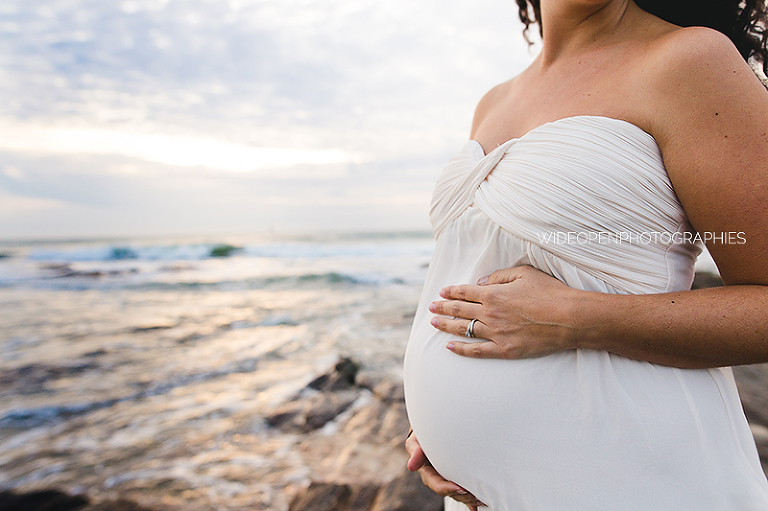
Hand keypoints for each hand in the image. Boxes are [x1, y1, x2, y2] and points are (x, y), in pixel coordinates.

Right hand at [405, 431, 485, 509]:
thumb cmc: (423, 435)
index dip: (449, 489)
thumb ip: (415, 452)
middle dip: (464, 496)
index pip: (438, 485)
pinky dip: (471, 499)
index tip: (462, 489)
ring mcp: (448, 478)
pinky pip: (463, 490)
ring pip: (459, 493)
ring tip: (483, 498)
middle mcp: (438, 478)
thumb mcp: (416, 442)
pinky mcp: (455, 477)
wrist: (430, 430)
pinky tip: (481, 504)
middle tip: (478, 495)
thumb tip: (411, 466)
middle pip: (451, 492)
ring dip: (470, 497)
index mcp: (427, 473)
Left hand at [429, 265, 580, 358]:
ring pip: (463, 329)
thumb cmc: (550, 292)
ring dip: (446, 325)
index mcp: (494, 294)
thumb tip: (480, 284)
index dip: (451, 292)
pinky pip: (477, 351)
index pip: (465, 292)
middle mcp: (490, 314)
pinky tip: (449, 347)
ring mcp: (495, 333)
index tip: (442, 292)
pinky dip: (461, 350)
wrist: (569, 318)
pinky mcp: (504, 350)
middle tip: (430, 307)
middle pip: (459, 310)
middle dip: (442, 307)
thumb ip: (499, 277)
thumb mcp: (524, 273)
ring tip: (433, 323)